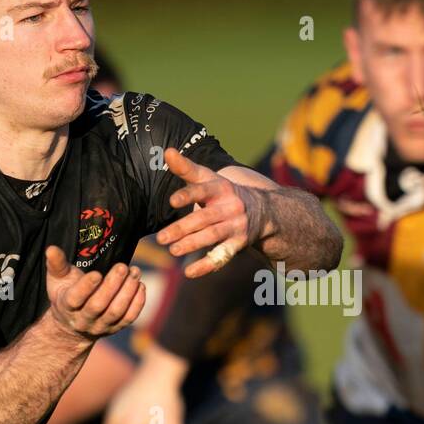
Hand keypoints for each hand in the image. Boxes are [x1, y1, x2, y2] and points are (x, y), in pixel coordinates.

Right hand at [44, 247, 145, 339]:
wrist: (73, 325)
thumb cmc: (66, 293)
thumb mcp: (57, 279)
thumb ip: (56, 264)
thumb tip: (51, 248)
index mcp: (66, 306)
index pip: (75, 299)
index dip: (86, 287)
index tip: (97, 273)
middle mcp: (83, 320)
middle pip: (98, 305)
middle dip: (112, 286)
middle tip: (123, 267)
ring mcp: (100, 326)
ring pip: (116, 312)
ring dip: (128, 292)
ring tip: (135, 272)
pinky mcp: (115, 328)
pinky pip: (129, 318)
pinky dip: (137, 303)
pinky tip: (140, 285)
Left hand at [155, 148, 268, 278]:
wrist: (262, 210)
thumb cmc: (224, 193)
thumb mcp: (208, 178)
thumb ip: (186, 168)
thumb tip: (167, 151)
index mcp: (221, 188)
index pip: (203, 190)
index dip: (188, 195)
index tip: (172, 201)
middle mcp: (230, 207)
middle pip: (205, 218)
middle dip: (183, 228)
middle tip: (161, 238)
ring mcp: (236, 226)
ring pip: (213, 236)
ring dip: (193, 244)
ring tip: (173, 250)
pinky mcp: (239, 244)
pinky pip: (222, 256)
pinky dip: (206, 265)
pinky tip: (189, 272)